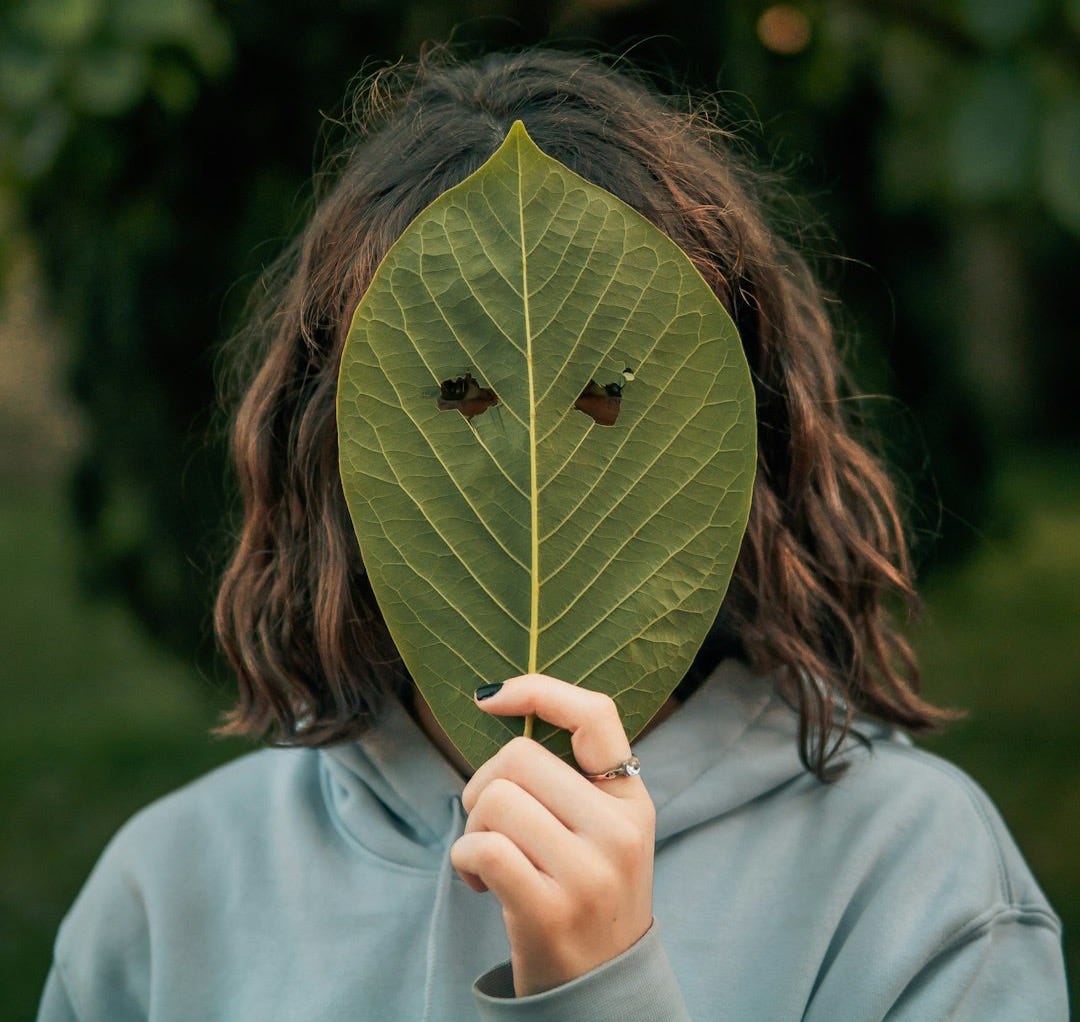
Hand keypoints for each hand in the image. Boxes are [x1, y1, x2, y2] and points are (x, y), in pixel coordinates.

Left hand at [450, 674, 655, 996]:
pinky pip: (482, 847)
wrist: (599, 991)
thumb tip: (499, 703)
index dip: (538, 689)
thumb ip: (569, 778)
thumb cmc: (584, 896)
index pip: (595, 715)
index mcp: (630, 799)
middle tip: (488, 824)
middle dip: (482, 785)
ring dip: (472, 828)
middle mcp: (619, 830)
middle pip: (518, 757)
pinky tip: (481, 883)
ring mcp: (590, 872)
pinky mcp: (552, 910)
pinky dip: (464, 859)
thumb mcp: (601, 831)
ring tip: (489, 860)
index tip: (489, 697)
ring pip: (495, 800)